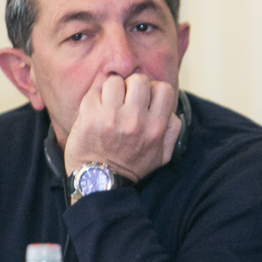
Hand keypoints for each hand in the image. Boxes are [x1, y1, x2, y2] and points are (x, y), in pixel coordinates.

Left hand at [64, 72, 182, 181]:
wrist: (99, 182)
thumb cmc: (131, 167)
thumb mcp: (163, 155)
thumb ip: (172, 130)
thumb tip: (171, 110)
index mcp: (155, 128)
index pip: (163, 88)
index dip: (154, 90)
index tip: (145, 100)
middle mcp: (135, 120)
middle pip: (138, 80)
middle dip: (132, 87)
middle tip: (126, 101)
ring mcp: (111, 117)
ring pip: (114, 82)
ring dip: (111, 91)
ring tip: (109, 106)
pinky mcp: (89, 117)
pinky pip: (93, 92)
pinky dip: (94, 99)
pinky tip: (95, 112)